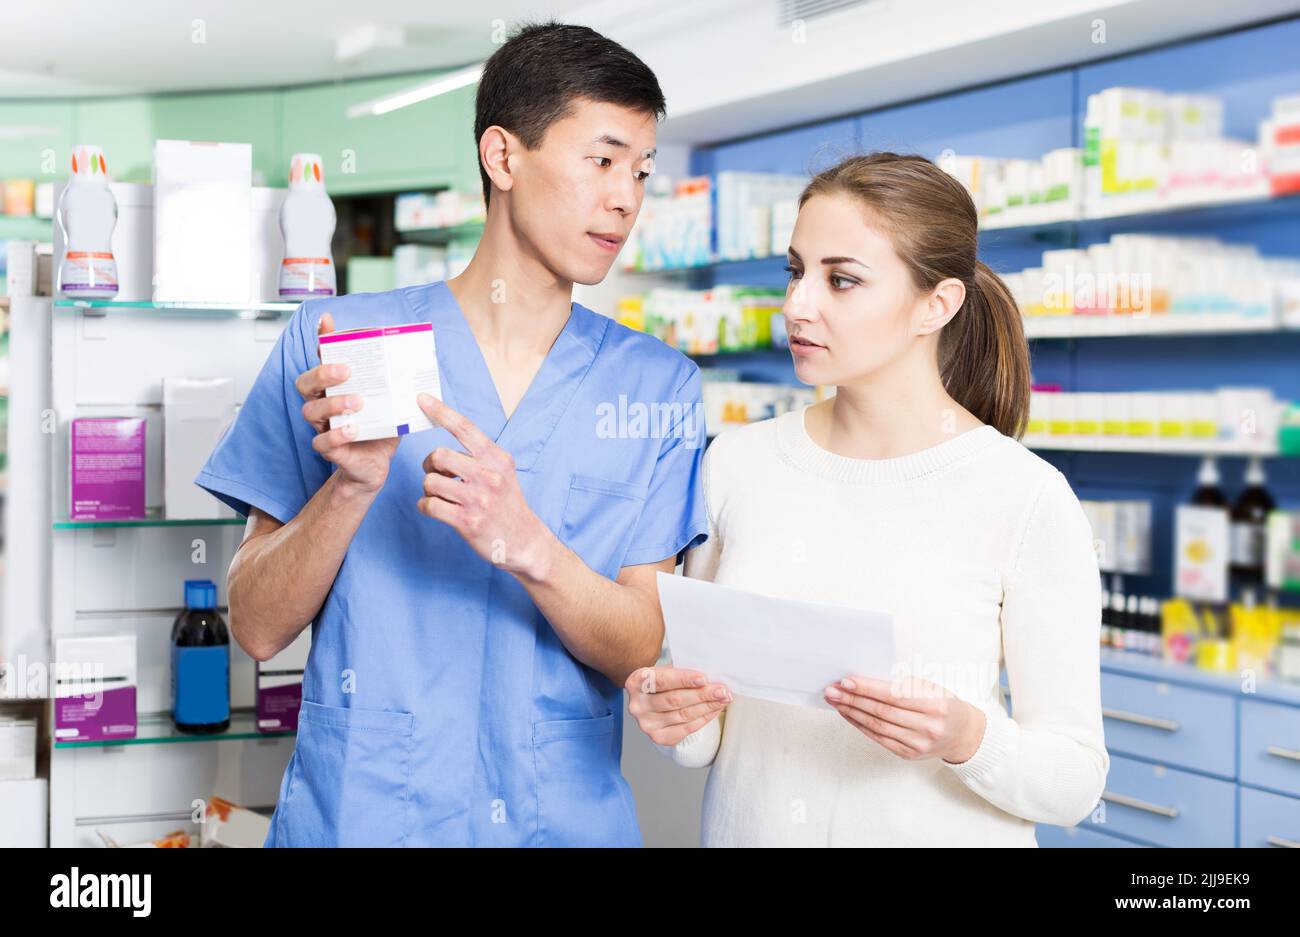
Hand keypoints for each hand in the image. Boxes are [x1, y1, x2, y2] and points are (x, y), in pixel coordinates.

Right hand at [296, 312, 399, 494]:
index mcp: (336, 388)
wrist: (377, 466)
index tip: (328, 322)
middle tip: (346, 370)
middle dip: (322, 372)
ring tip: (357, 402)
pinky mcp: (330, 450)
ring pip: (311, 411)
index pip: (323, 359)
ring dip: (333, 403)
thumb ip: (397, 385)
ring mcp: (323, 426)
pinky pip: (322, 442)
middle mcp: (323, 404)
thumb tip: (417, 362)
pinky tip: (354, 430)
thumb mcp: (392, 403)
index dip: (322, 340)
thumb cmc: (381, 430)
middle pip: (306, 382)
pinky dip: (337, 435)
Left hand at [416, 393, 554, 580]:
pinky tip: (436, 510)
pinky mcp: (467, 521)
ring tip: (441, 496)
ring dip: (429, 489)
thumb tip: (448, 441)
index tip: (422, 399)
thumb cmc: (507, 504)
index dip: (441, 411)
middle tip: (437, 474)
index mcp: (497, 459)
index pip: (466, 428)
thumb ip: (481, 456)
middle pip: (439, 455)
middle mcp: (489, 476)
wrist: (525, 541)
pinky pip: (429, 505)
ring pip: (430, 482)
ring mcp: (478, 499)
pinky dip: (426, 506)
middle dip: (431, 465)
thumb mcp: (503, 473)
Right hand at [625, 666, 731, 745]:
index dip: (684, 680)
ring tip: (723, 699)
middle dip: (702, 695)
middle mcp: (638, 705)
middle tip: (722, 690)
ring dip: (707, 707)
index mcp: (636, 682)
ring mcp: (647, 724)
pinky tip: (715, 709)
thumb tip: (711, 678)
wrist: (652, 700)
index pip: (662, 681)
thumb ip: (682, 672)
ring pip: (683, 715)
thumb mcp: (666, 671)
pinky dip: (704, 718)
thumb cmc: (663, 682)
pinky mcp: (659, 737)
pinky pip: (687, 728)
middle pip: (674, 700)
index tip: (704, 678)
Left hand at [824, 675, 986, 763]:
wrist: (962, 733)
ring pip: (877, 726)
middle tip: (831, 690)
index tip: (846, 681)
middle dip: (853, 700)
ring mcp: (918, 743)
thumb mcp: (930, 687)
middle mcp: (928, 726)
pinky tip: (848, 714)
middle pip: (882, 711)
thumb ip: (902, 685)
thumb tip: (864, 681)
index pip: (894, 695)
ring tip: (835, 701)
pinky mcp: (908, 754)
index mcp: (935, 704)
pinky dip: (860, 725)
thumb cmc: (942, 704)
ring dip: (852, 712)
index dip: (868, 688)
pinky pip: (879, 738)